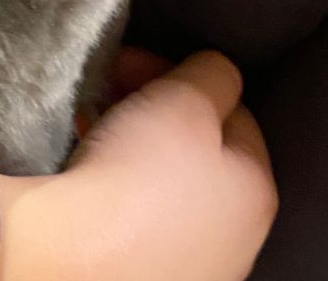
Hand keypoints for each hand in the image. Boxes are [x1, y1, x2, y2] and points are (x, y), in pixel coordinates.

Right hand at [0, 50, 276, 280]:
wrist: (71, 257)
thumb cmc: (137, 177)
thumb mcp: (187, 96)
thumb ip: (213, 73)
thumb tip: (213, 74)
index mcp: (257, 191)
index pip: (231, 109)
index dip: (183, 76)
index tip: (138, 66)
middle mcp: (233, 235)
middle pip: (195, 142)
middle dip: (153, 107)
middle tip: (112, 91)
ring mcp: (188, 261)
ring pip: (162, 176)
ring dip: (130, 142)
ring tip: (90, 126)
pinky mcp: (143, 270)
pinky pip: (133, 210)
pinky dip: (112, 183)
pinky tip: (84, 167)